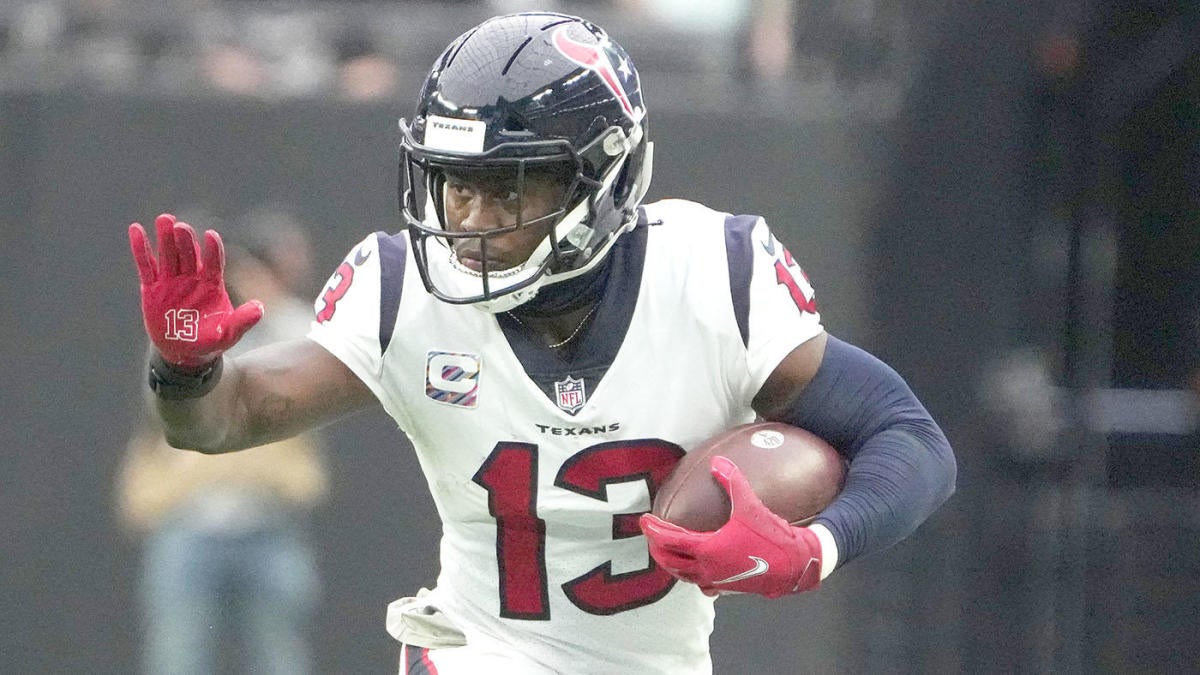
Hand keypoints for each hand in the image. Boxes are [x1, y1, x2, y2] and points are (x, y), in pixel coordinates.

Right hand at [129, 213, 262, 367]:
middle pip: (189, 254)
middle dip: (185, 240)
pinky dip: (141, 249)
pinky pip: (146, 265)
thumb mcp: (229, 333)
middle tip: (181, 226)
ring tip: (164, 219)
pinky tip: (136, 229)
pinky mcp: (152, 287)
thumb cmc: (211, 340)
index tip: (211, 236)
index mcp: (212, 284)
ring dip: (165, 237)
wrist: (185, 352)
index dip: (212, 250)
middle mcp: (192, 277)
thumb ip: (243, 320)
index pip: (214, 262)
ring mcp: (171, 280)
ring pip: (168, 254)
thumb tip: (260, 308)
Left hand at [640, 456, 821, 597]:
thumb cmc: (771, 537)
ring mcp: (717, 580)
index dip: (654, 530)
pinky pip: (701, 584)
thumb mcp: (750, 505)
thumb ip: (732, 481)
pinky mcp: (728, 588)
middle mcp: (707, 568)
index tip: (644, 520)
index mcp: (708, 549)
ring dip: (671, 563)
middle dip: (657, 549)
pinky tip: (694, 569)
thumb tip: (718, 462)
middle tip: (651, 535)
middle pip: (670, 562)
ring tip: (666, 550)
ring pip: (684, 576)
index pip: (670, 541)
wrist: (795, 565)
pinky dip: (691, 576)